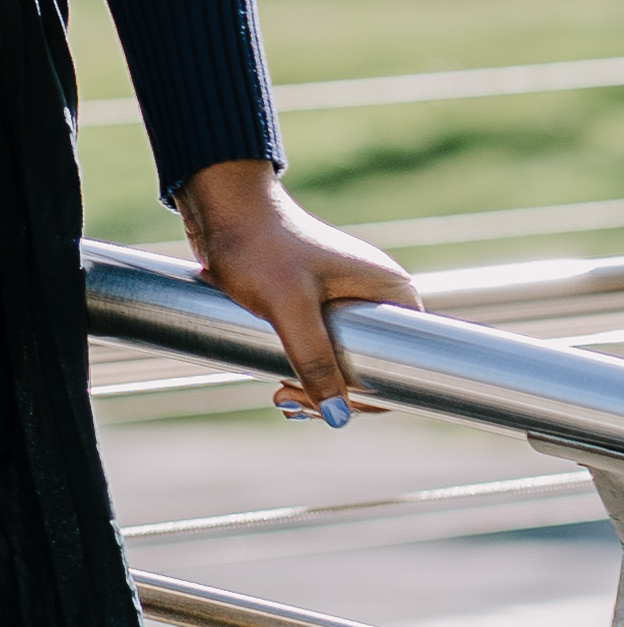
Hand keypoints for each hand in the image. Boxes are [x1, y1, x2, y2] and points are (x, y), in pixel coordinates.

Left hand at [173, 157, 415, 426]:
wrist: (221, 209)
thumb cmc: (259, 246)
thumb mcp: (288, 307)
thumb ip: (315, 359)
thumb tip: (339, 418)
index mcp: (390, 291)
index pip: (405, 361)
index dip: (372, 393)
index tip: (326, 404)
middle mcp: (374, 296)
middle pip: (373, 366)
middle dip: (335, 393)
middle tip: (290, 399)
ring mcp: (344, 298)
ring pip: (343, 360)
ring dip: (315, 384)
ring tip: (281, 394)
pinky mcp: (314, 302)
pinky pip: (320, 347)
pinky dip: (303, 367)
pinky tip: (280, 381)